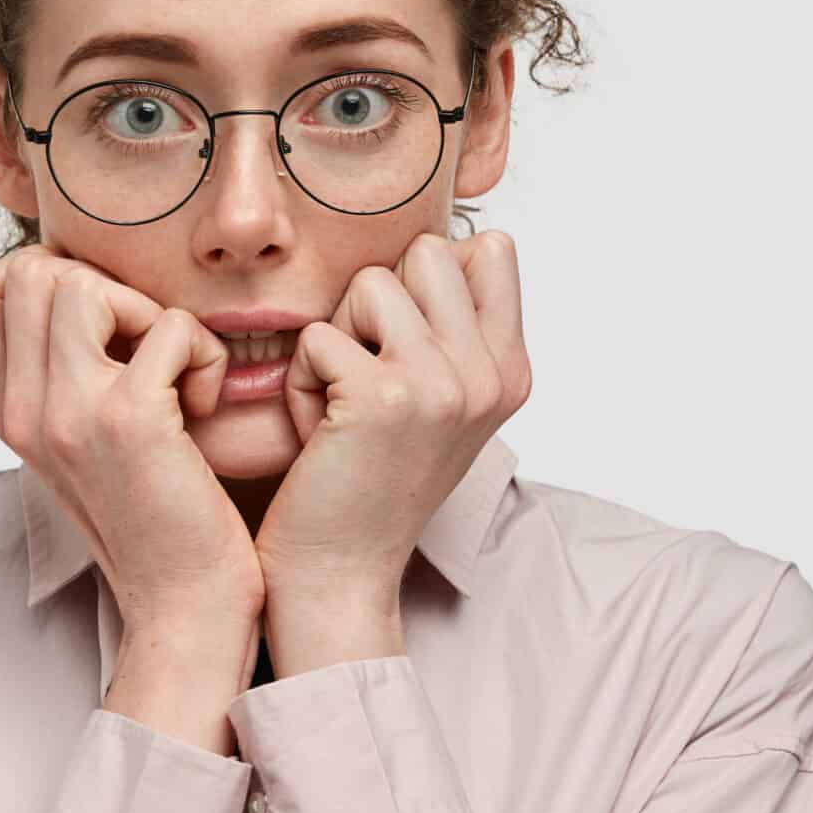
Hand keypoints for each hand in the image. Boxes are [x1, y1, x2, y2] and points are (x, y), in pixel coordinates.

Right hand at [0, 245, 265, 625]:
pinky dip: (204, 353)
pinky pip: (170, 326)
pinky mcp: (131, 421)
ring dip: (147, 311)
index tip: (104, 329)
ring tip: (171, 372)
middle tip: (143, 349)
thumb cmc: (154, 520)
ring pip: (81, 284)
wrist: (185, 605)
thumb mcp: (83, 446)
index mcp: (9, 413)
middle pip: (27, 271)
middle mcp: (25, 411)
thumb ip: (60, 379)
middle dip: (101, 286)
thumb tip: (74, 293)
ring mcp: (70, 415)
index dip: (49, 281)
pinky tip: (205, 406)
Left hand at [255, 230, 532, 609]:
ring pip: (370, 282)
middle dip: (377, 301)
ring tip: (341, 402)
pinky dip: (300, 382)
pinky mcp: (384, 397)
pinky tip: (317, 432)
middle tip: (367, 373)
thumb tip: (458, 239)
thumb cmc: (372, 482)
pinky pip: (319, 336)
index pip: (490, 249)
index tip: (405, 348)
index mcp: (512, 371)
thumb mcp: (442, 403)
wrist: (341, 573)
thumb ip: (457, 327)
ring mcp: (445, 384)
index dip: (425, 281)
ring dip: (336, 338)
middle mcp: (491, 375)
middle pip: (427, 250)